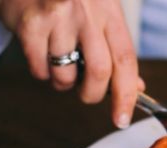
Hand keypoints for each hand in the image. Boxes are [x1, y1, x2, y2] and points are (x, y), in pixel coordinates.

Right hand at [0, 0, 142, 127]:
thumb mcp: (100, 13)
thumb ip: (117, 49)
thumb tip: (135, 87)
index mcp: (109, 10)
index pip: (126, 60)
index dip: (127, 95)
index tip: (122, 119)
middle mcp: (86, 12)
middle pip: (99, 72)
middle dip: (93, 94)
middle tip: (87, 93)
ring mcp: (58, 17)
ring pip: (66, 76)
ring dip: (63, 82)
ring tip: (60, 62)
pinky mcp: (30, 24)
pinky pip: (40, 70)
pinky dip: (42, 72)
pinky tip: (40, 51)